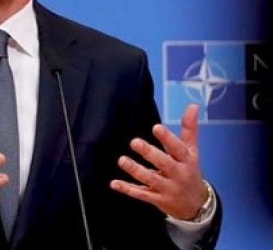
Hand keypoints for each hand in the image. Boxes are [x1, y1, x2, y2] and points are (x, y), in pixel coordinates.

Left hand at [110, 103, 208, 219]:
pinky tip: (114, 183)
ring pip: (150, 180)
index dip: (168, 138)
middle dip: (150, 153)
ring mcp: (167, 188)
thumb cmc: (189, 170)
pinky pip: (141, 194)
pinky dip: (128, 189)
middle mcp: (177, 174)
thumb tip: (193, 105)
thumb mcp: (192, 151)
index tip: (156, 127)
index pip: (177, 148)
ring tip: (122, 160)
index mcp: (186, 160)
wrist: (195, 205)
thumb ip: (189, 129)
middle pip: (164, 164)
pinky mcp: (156, 199)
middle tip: (134, 142)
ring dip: (135, 170)